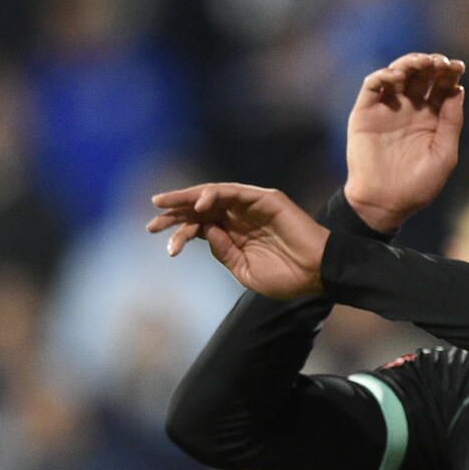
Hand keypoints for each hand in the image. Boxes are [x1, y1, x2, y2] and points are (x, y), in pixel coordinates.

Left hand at [147, 183, 330, 297]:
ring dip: (187, 197)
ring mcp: (253, 206)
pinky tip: (199, 205)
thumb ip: (224, 252)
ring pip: (213, 195)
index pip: (200, 224)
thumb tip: (204, 232)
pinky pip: (235, 191)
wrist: (318, 274)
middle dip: (174, 211)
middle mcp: (241, 216)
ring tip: (165, 204)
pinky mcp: (266, 199)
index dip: (178, 228)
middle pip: (200, 207)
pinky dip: (215, 194)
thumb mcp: (245, 271)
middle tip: (151, 219)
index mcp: (235, 234)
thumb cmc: (287, 278)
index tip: (158, 237)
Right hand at [345, 53, 466, 232]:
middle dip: (432, 64)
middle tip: (440, 62)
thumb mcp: (444, 154)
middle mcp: (410, 109)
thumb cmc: (418, 185)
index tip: (459, 67)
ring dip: (410, 63)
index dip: (450, 74)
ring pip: (398, 74)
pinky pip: (373, 86)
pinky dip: (384, 75)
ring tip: (421, 62)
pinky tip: (397, 75)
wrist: (384, 203)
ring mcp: (388, 108)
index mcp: (432, 118)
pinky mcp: (366, 112)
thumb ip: (451, 123)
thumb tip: (458, 90)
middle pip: (422, 76)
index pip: (442, 87)